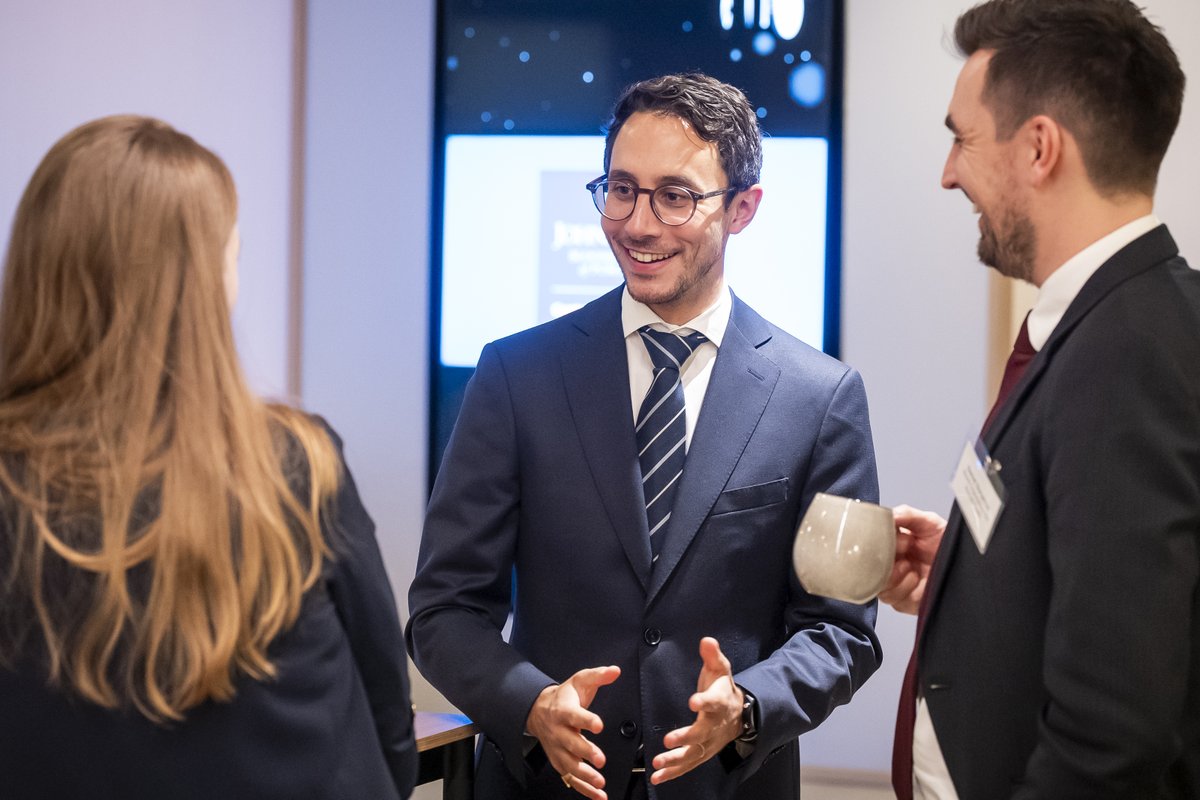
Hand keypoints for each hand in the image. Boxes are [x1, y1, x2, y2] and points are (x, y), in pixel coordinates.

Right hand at [525, 665, 619, 799]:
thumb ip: (598, 676)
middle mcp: (559, 731)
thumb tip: (615, 670)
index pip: (574, 715)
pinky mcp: (559, 761)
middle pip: (571, 743)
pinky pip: (571, 778)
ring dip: (585, 775)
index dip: (586, 720)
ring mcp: (557, 749)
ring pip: (569, 764)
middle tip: (600, 759)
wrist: (538, 711)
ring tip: (600, 782)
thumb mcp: (580, 681)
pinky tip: (598, 795)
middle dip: (586, 752)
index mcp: (564, 711)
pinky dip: (584, 789)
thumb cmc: (564, 697)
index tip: (599, 724)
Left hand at [651, 637, 742, 784]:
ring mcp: (709, 742)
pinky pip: (688, 765)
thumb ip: (712, 655)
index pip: (713, 701)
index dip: (704, 701)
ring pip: (693, 754)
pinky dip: (673, 773)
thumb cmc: (723, 688)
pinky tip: (657, 777)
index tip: (693, 701)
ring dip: (675, 760)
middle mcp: (714, 725)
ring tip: (658, 764)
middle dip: (685, 738)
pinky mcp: (702, 753)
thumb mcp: (720, 668)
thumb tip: (707, 640)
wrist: (739, 714)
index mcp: (718, 702)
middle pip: (701, 734)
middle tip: (668, 741)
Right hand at [878, 504, 945, 613]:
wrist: (968, 567)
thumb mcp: (929, 522)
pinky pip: (894, 601)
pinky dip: (904, 590)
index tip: (897, 538)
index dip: (878, 543)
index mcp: (891, 547)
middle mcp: (891, 566)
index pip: (869, 548)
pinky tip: (916, 580)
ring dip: (893, 576)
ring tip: (910, 567)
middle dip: (884, 561)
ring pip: (879, 587)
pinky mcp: (905, 603)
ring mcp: (897, 585)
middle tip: (904, 551)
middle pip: (869, 569)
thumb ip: (907, 514)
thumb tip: (887, 515)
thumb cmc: (947, 544)